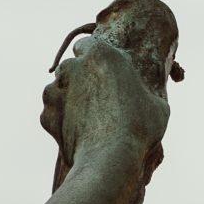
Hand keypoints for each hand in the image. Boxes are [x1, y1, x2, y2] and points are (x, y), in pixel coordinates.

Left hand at [41, 35, 170, 172]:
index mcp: (101, 54)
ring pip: (59, 89)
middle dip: (80, 77)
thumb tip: (145, 98)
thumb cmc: (139, 128)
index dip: (96, 58)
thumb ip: (142, 92)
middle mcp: (73, 67)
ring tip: (89, 118)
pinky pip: (54, 113)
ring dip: (69, 98)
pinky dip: (62, 121)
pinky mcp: (46, 115)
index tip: (105, 71)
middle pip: (71, 65)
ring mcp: (55, 91)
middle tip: (99, 96)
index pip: (89, 45)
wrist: (110, 158)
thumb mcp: (156, 105)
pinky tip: (79, 133)